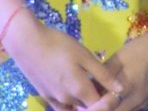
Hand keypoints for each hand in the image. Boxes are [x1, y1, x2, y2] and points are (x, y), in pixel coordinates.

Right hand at [5, 19, 122, 109]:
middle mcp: (66, 100)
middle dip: (97, 102)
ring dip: (83, 103)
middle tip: (103, 86)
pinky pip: (61, 107)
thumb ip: (103, 75)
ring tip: (90, 87)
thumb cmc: (59, 45)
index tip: (114, 89)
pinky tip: (74, 90)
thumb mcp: (85, 56)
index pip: (100, 106)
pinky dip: (71, 104)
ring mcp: (53, 99)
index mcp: (79, 90)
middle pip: (86, 108)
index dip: (109, 100)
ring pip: (73, 109)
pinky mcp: (44, 95)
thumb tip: (120, 89)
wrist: (27, 43)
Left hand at [86, 20, 147, 110]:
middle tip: (88, 106)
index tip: (81, 107)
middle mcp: (136, 101)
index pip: (105, 107)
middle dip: (100, 110)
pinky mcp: (147, 104)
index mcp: (127, 88)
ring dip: (109, 110)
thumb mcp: (115, 62)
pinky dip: (118, 109)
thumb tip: (86, 93)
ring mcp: (143, 104)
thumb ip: (101, 80)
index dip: (93, 109)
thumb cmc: (135, 52)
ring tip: (99, 103)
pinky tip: (112, 104)